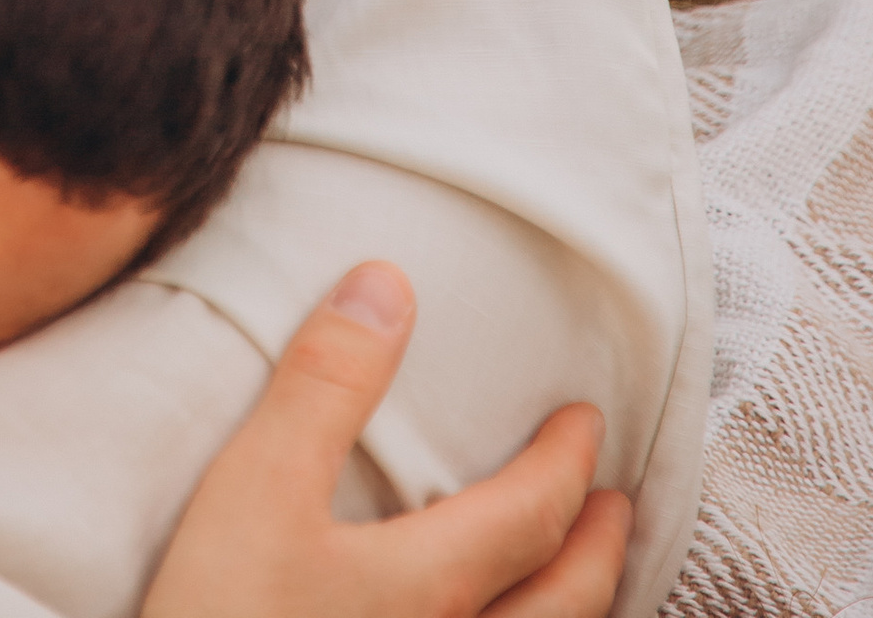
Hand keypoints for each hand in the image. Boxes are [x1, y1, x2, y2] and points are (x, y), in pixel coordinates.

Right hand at [144, 268, 631, 617]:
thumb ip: (323, 386)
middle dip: (599, 548)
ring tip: (573, 578)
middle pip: (568, 603)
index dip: (566, 461)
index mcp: (433, 585)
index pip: (534, 514)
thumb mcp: (256, 488)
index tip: (585, 420)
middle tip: (616, 504)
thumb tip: (387, 286)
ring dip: (575, 608)